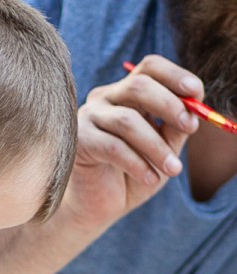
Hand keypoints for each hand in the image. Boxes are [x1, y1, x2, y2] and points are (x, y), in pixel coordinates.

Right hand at [61, 55, 201, 232]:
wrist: (97, 206)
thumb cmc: (131, 173)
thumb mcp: (163, 148)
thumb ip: (175, 128)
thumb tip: (193, 111)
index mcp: (127, 93)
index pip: (149, 67)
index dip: (174, 75)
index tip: (197, 93)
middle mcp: (104, 99)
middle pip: (138, 86)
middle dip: (169, 105)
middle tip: (190, 128)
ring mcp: (87, 117)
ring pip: (127, 120)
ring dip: (156, 146)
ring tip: (173, 169)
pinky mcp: (78, 141)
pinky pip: (112, 147)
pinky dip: (136, 163)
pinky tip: (149, 178)